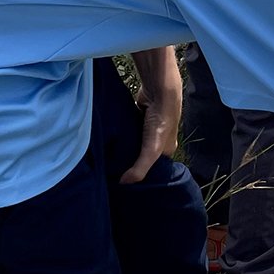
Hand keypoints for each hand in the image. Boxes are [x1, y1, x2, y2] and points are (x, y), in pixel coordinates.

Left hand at [121, 47, 181, 183]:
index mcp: (166, 149)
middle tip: (111, 168)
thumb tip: (123, 183)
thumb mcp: (152, 150)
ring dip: (123, 144)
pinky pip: (128, 127)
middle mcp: (158, 139)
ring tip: (107, 154)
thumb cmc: (161, 121)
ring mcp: (148, 126)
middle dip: (129, 159)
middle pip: (141, 153)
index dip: (139, 173)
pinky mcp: (139, 115)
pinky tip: (110, 136)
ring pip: (133, 140)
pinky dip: (121, 131)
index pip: (153, 166)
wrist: (160, 90)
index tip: (123, 180)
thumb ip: (139, 168)